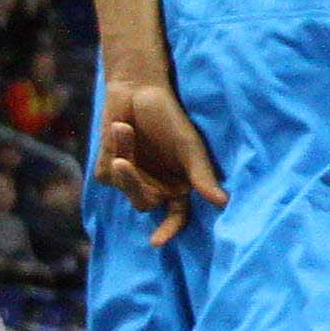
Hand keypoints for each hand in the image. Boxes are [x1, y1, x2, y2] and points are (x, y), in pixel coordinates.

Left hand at [94, 54, 225, 247]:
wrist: (137, 89)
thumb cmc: (169, 117)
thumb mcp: (189, 146)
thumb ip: (202, 175)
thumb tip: (223, 203)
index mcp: (178, 186)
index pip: (176, 217)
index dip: (168, 231)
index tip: (157, 241)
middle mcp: (156, 187)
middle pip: (144, 204)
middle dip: (133, 185)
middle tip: (122, 163)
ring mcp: (131, 180)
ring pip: (123, 189)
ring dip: (122, 159)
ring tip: (123, 128)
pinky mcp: (107, 169)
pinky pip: (106, 174)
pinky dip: (110, 150)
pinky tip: (119, 129)